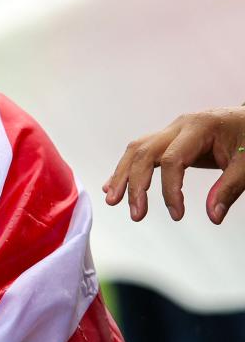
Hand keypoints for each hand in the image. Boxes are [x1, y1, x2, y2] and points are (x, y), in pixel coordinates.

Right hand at [104, 106, 244, 223]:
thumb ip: (229, 189)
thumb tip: (213, 216)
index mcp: (198, 127)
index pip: (172, 160)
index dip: (170, 190)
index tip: (177, 215)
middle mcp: (179, 125)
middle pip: (144, 152)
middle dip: (135, 184)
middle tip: (136, 214)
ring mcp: (171, 130)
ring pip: (136, 150)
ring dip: (122, 175)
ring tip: (112, 200)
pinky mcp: (168, 138)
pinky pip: (141, 151)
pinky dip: (126, 169)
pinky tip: (114, 185)